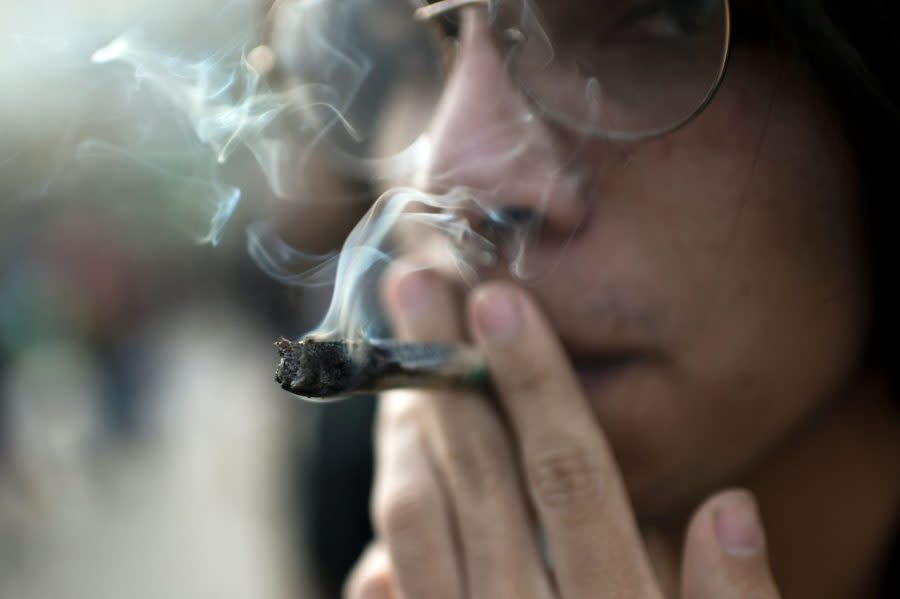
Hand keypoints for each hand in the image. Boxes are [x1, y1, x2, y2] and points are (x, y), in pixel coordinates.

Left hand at [345, 268, 780, 598]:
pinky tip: (392, 460)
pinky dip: (390, 518)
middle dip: (449, 373)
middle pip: (481, 476)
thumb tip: (733, 507)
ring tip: (397, 354)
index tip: (499, 299)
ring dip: (407, 428)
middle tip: (416, 286)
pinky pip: (393, 586)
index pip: (569, 473)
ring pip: (421, 519)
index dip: (533, 382)